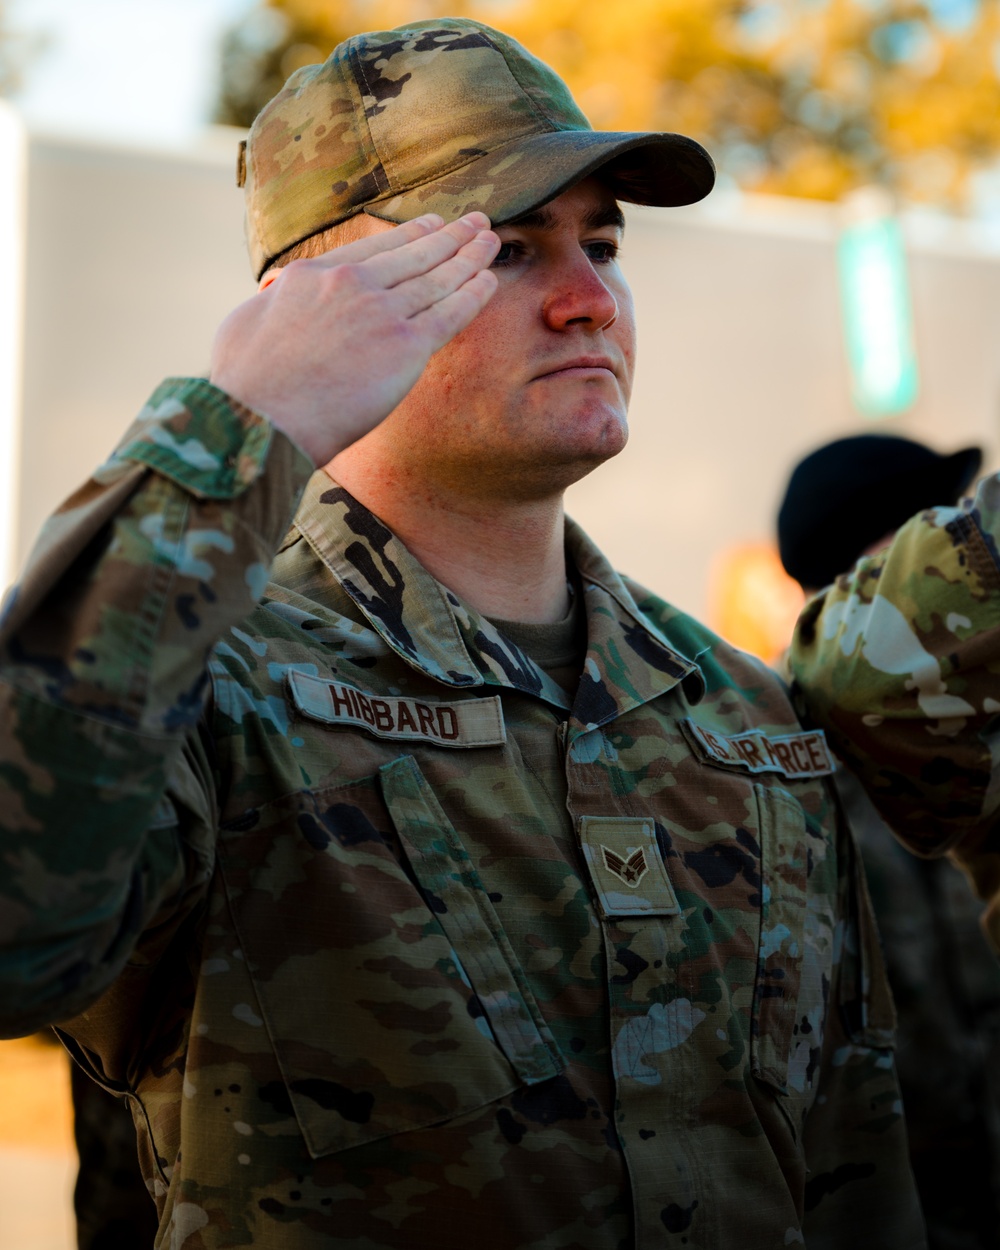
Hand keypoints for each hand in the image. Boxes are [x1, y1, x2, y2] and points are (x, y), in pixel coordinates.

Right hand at [209, 213, 499, 465]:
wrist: (261, 418)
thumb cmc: (242, 386)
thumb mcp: (244, 324)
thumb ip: (271, 304)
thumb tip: (273, 296)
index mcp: (310, 275)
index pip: (371, 250)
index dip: (408, 236)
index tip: (430, 226)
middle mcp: (350, 285)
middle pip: (412, 255)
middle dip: (448, 235)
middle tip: (475, 221)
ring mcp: (380, 313)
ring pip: (436, 278)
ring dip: (469, 256)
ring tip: (490, 239)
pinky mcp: (405, 347)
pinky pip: (449, 313)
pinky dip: (473, 294)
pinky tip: (489, 279)